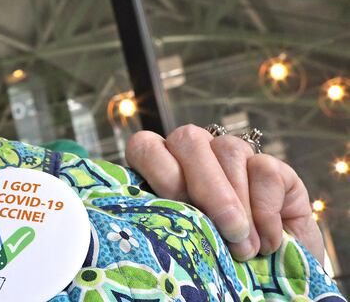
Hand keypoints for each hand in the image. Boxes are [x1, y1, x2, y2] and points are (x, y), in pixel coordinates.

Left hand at [125, 125, 322, 262]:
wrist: (275, 281)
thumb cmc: (217, 267)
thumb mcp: (186, 249)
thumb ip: (170, 228)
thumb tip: (161, 228)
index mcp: (162, 169)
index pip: (145, 146)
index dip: (157, 171)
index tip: (175, 213)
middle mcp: (195, 154)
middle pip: (189, 139)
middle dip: (204, 186)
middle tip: (224, 231)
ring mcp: (234, 155)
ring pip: (229, 150)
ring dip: (239, 204)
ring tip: (245, 248)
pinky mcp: (273, 166)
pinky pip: (265, 168)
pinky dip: (265, 209)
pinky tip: (267, 240)